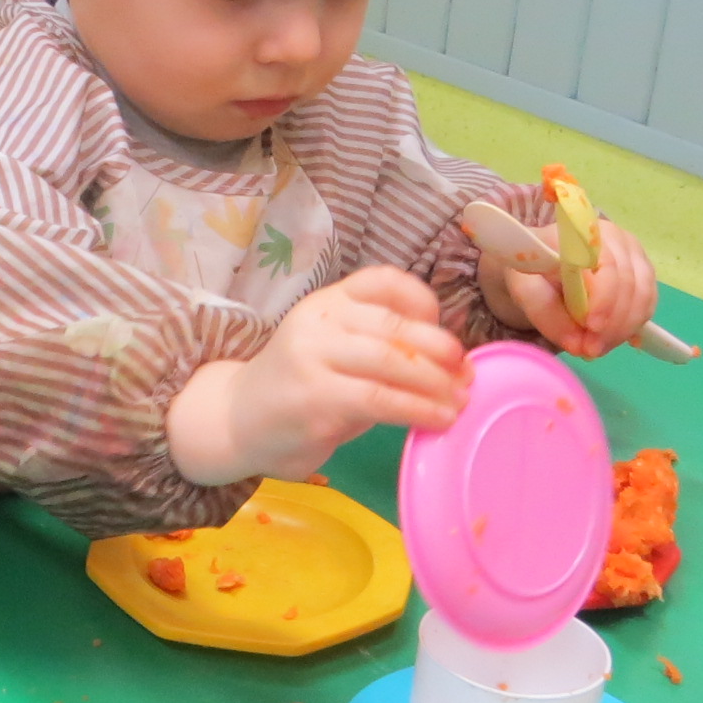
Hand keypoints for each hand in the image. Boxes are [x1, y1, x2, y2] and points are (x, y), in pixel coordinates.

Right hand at [165, 266, 467, 485]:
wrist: (236, 421)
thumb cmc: (298, 389)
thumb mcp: (335, 352)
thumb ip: (380, 346)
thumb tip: (450, 361)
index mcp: (327, 302)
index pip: (382, 280)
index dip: (423, 302)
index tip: (445, 334)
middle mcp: (318, 321)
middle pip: (394, 324)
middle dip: (440, 350)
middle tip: (466, 374)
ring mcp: (313, 358)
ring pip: (392, 362)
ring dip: (436, 384)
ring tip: (460, 402)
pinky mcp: (315, 399)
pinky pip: (381, 399)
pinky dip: (418, 410)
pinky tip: (438, 420)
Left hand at [484, 219, 657, 359]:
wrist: (543, 260)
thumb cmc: (533, 271)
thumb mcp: (525, 291)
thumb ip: (547, 315)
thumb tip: (577, 345)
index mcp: (582, 233)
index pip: (607, 264)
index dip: (604, 299)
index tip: (592, 328)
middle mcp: (613, 236)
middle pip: (629, 282)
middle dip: (613, 323)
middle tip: (591, 350)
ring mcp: (632, 251)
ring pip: (643, 293)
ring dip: (624, 328)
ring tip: (598, 348)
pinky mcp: (642, 268)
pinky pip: (648, 300)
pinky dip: (633, 324)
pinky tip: (613, 339)